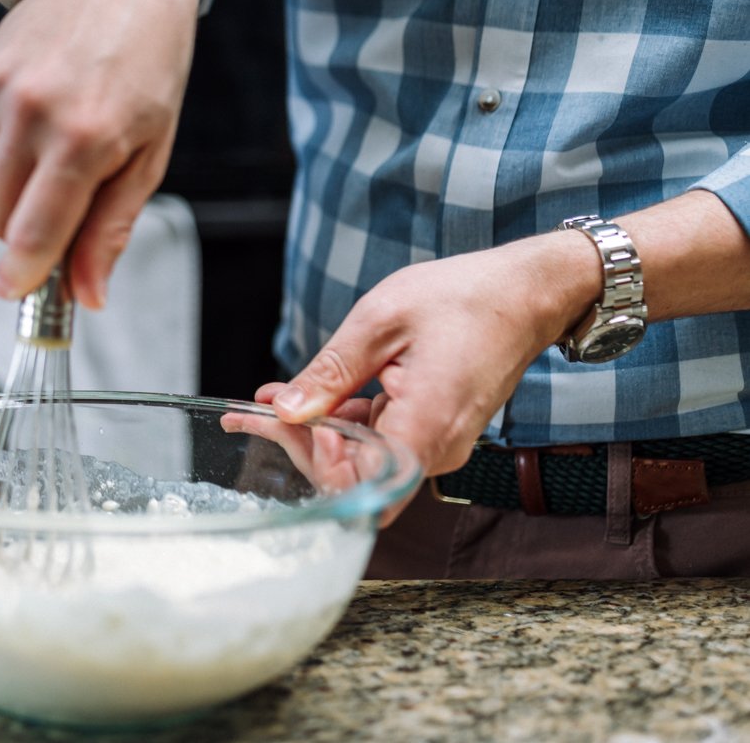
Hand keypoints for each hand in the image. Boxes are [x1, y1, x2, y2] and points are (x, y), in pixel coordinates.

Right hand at [0, 0, 198, 307]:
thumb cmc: (150, 64)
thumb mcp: (150, 152)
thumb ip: (110, 228)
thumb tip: (87, 296)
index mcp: (87, 138)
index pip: (33, 231)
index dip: (21, 273)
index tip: (15, 292)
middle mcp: (36, 111)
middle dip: (14, 230)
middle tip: (52, 213)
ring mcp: (3, 88)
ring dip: (17, 178)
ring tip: (63, 135)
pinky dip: (13, 135)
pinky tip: (47, 101)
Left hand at [267, 232, 598, 479]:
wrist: (526, 293)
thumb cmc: (464, 299)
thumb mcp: (379, 322)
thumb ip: (330, 373)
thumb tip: (285, 410)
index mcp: (426, 428)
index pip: (360, 490)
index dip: (316, 466)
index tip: (286, 424)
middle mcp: (436, 450)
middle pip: (356, 478)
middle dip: (302, 446)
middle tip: (257, 410)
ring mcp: (437, 444)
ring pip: (364, 460)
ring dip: (316, 435)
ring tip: (265, 405)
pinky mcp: (433, 432)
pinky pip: (381, 442)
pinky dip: (342, 424)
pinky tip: (308, 400)